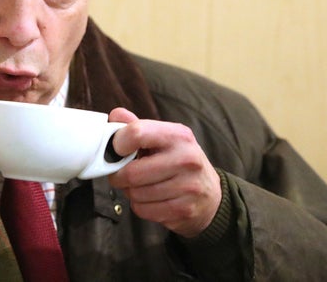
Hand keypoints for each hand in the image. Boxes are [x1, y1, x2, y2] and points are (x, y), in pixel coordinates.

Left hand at [108, 108, 221, 237]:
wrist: (211, 194)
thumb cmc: (180, 161)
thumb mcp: (163, 137)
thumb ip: (137, 125)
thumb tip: (115, 116)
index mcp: (178, 135)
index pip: (136, 133)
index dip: (117, 143)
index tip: (116, 150)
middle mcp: (186, 159)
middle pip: (132, 172)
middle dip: (118, 175)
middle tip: (122, 173)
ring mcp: (188, 187)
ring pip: (135, 194)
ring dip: (130, 192)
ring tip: (140, 185)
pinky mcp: (185, 210)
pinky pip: (143, 210)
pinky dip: (140, 206)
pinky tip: (150, 198)